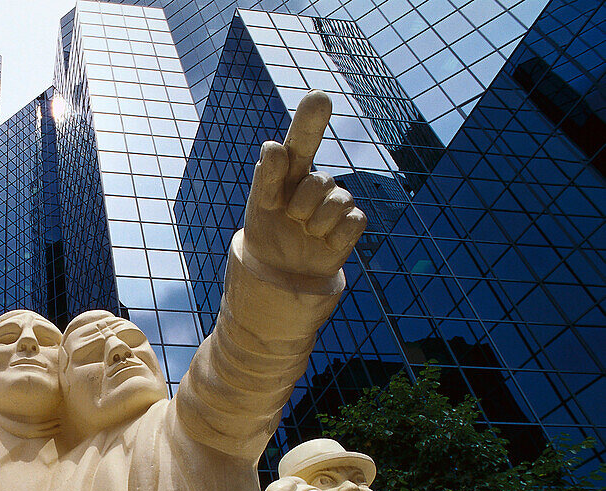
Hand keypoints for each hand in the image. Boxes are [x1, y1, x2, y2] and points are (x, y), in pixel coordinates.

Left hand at [243, 89, 365, 278]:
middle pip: (319, 182)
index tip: (318, 97)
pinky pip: (353, 221)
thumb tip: (273, 147)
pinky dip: (336, 235)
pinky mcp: (350, 225)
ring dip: (316, 223)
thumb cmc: (267, 230)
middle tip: (290, 218)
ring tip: (305, 232)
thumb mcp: (261, 205)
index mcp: (291, 172)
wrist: (279, 271)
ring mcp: (335, 203)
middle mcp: (316, 183)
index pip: (300, 142)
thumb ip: (267, 177)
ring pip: (338, 202)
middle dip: (301, 205)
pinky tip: (324, 240)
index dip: (310, 121)